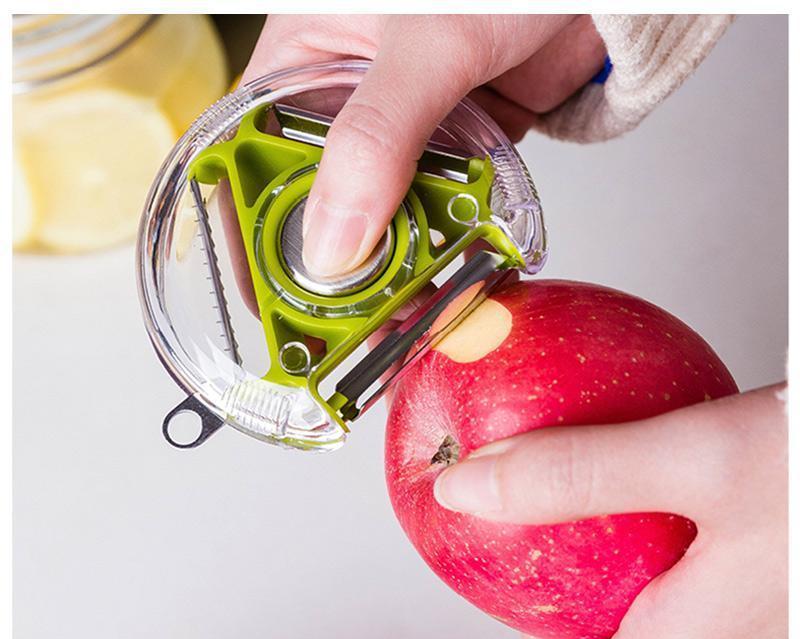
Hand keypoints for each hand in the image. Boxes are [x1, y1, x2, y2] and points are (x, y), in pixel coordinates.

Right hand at [242, 14, 606, 277]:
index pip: (255, 158)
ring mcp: (406, 130)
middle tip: (354, 317)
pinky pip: (442, 210)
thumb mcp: (430, 43)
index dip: (256, 233)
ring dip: (399, 265)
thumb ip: (378, 137)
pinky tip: (455, 274)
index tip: (274, 296)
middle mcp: (349, 101)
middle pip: (321, 202)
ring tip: (411, 308)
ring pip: (384, 215)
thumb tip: (334, 241)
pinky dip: (449, 243)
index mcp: (308, 59)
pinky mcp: (457, 148)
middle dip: (338, 266)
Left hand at [433, 385, 787, 638]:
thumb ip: (575, 474)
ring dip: (663, 571)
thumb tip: (468, 491)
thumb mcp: (697, 456)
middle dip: (605, 604)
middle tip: (581, 540)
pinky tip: (716, 487)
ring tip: (643, 504)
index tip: (533, 603)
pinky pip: (753, 588)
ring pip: (706, 623)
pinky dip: (714, 548)